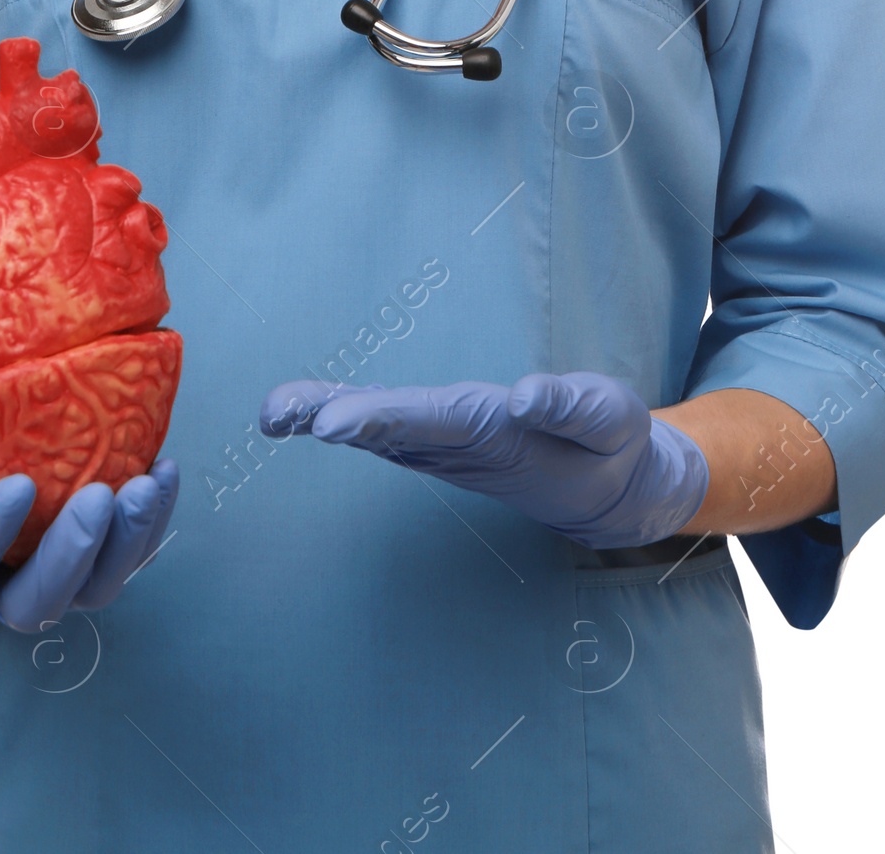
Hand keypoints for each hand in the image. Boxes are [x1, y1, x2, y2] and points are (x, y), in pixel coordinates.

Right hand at [0, 420, 177, 631]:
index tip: (18, 484)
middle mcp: (7, 590)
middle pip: (37, 602)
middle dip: (72, 554)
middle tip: (98, 495)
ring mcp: (61, 583)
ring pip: (97, 590)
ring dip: (127, 542)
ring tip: (147, 486)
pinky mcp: (103, 564)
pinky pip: (134, 556)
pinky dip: (154, 520)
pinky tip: (165, 471)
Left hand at [259, 371, 707, 550]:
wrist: (609, 490)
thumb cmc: (610, 444)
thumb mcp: (612, 419)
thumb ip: (572, 407)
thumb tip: (525, 395)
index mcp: (499, 437)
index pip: (432, 423)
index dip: (379, 419)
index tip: (329, 425)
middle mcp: (461, 446)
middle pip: (389, 430)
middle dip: (333, 419)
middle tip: (276, 415)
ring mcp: (446, 449)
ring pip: (379, 432)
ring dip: (323, 418)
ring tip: (272, 411)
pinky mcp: (441, 442)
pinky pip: (386, 428)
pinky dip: (342, 415)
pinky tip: (301, 412)